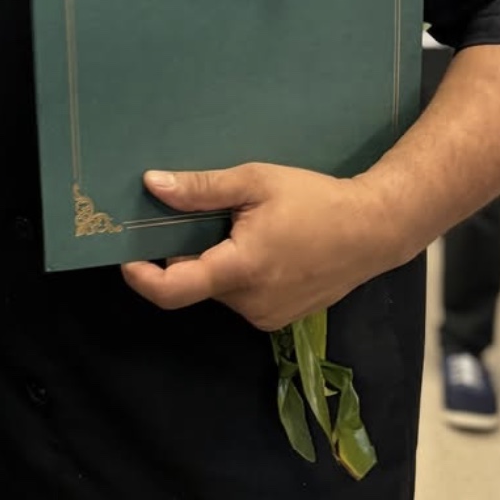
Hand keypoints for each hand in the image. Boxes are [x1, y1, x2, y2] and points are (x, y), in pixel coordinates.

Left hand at [119, 163, 393, 331]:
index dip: (141, 276)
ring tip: (245, 226)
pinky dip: (237, 272)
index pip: (174, 289)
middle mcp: (250, 303)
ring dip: (216, 260)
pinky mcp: (278, 317)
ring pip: (218, 288)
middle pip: (196, 281)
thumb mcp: (255, 182)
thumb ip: (201, 188)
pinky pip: (240, 295)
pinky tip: (263, 245)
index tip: (125, 256)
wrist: (375, 230)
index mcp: (241, 270)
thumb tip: (151, 184)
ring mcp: (266, 316)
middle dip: (190, 250)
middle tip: (207, 215)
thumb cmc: (316, 200)